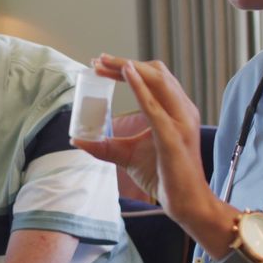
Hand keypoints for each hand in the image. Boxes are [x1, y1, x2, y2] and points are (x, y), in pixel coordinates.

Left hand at [76, 55, 217, 228]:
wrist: (186, 202)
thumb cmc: (162, 176)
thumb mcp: (127, 155)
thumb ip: (105, 146)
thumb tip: (76, 140)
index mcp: (176, 110)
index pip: (153, 78)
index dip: (128, 67)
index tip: (101, 65)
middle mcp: (182, 110)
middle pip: (155, 73)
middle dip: (125, 63)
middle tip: (98, 60)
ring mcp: (180, 122)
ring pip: (158, 81)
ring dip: (130, 68)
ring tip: (105, 64)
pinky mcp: (173, 137)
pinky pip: (155, 106)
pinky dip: (139, 88)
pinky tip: (126, 75)